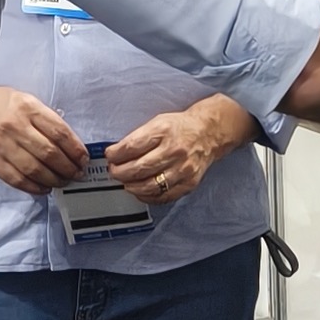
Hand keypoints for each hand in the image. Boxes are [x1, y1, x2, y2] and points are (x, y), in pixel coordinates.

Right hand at [0, 86, 85, 193]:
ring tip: (64, 181)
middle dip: (68, 168)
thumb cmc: (12, 108)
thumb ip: (51, 124)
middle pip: (49, 153)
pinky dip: (34, 187)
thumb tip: (74, 151)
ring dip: (54, 179)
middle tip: (77, 174)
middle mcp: (14, 126)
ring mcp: (2, 144)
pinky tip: (45, 188)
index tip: (84, 160)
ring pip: (34, 169)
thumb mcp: (33, 105)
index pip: (60, 133)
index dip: (76, 150)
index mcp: (29, 108)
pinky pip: (17, 179)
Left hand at [106, 99, 251, 205]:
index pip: (132, 147)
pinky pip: (164, 196)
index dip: (115, 154)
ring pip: (149, 185)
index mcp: (164, 131)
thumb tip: (116, 154)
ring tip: (125, 182)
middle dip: (120, 172)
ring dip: (131, 186)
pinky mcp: (189, 183)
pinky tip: (140, 191)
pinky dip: (148, 196)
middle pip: (139, 168)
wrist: (209, 133)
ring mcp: (183, 169)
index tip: (110, 156)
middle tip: (114, 171)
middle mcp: (174, 150)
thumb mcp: (158, 122)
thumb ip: (138, 137)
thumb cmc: (180, 127)